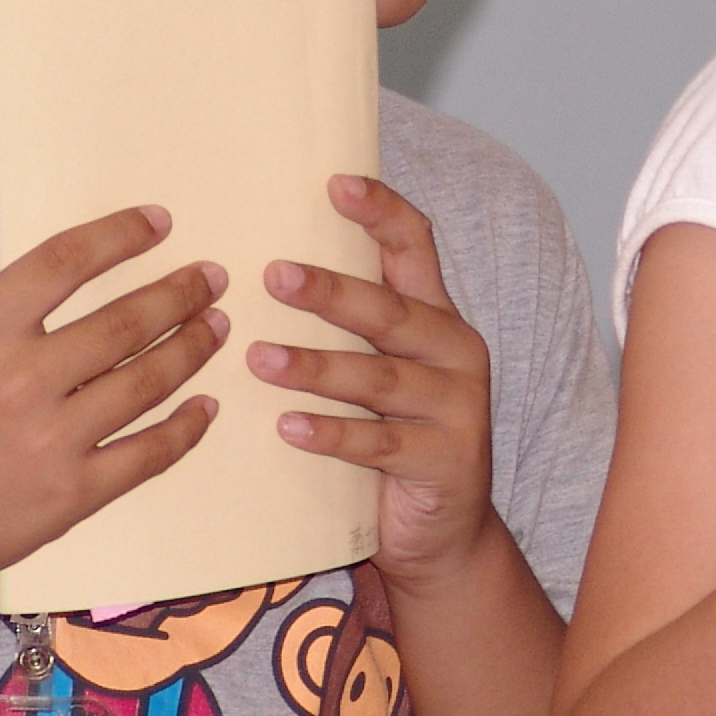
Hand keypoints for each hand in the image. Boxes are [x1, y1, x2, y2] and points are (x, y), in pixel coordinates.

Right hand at [0, 207, 224, 606]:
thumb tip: (59, 284)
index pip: (67, 262)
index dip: (121, 235)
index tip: (161, 222)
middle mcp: (20, 382)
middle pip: (126, 321)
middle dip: (181, 292)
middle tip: (212, 277)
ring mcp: (50, 441)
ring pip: (149, 380)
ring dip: (193, 346)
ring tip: (216, 325)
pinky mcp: (71, 495)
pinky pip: (150, 453)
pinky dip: (188, 426)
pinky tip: (206, 405)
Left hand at [250, 177, 497, 590]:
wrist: (443, 533)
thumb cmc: (392, 437)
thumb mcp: (378, 372)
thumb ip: (346, 328)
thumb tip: (258, 267)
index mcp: (437, 317)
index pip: (416, 248)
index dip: (381, 212)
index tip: (335, 183)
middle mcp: (455, 352)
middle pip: (394, 311)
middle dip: (334, 290)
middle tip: (272, 274)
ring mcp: (457, 407)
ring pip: (382, 378)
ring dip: (318, 366)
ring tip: (259, 358)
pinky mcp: (444, 460)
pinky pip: (380, 445)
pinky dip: (333, 435)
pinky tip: (289, 428)